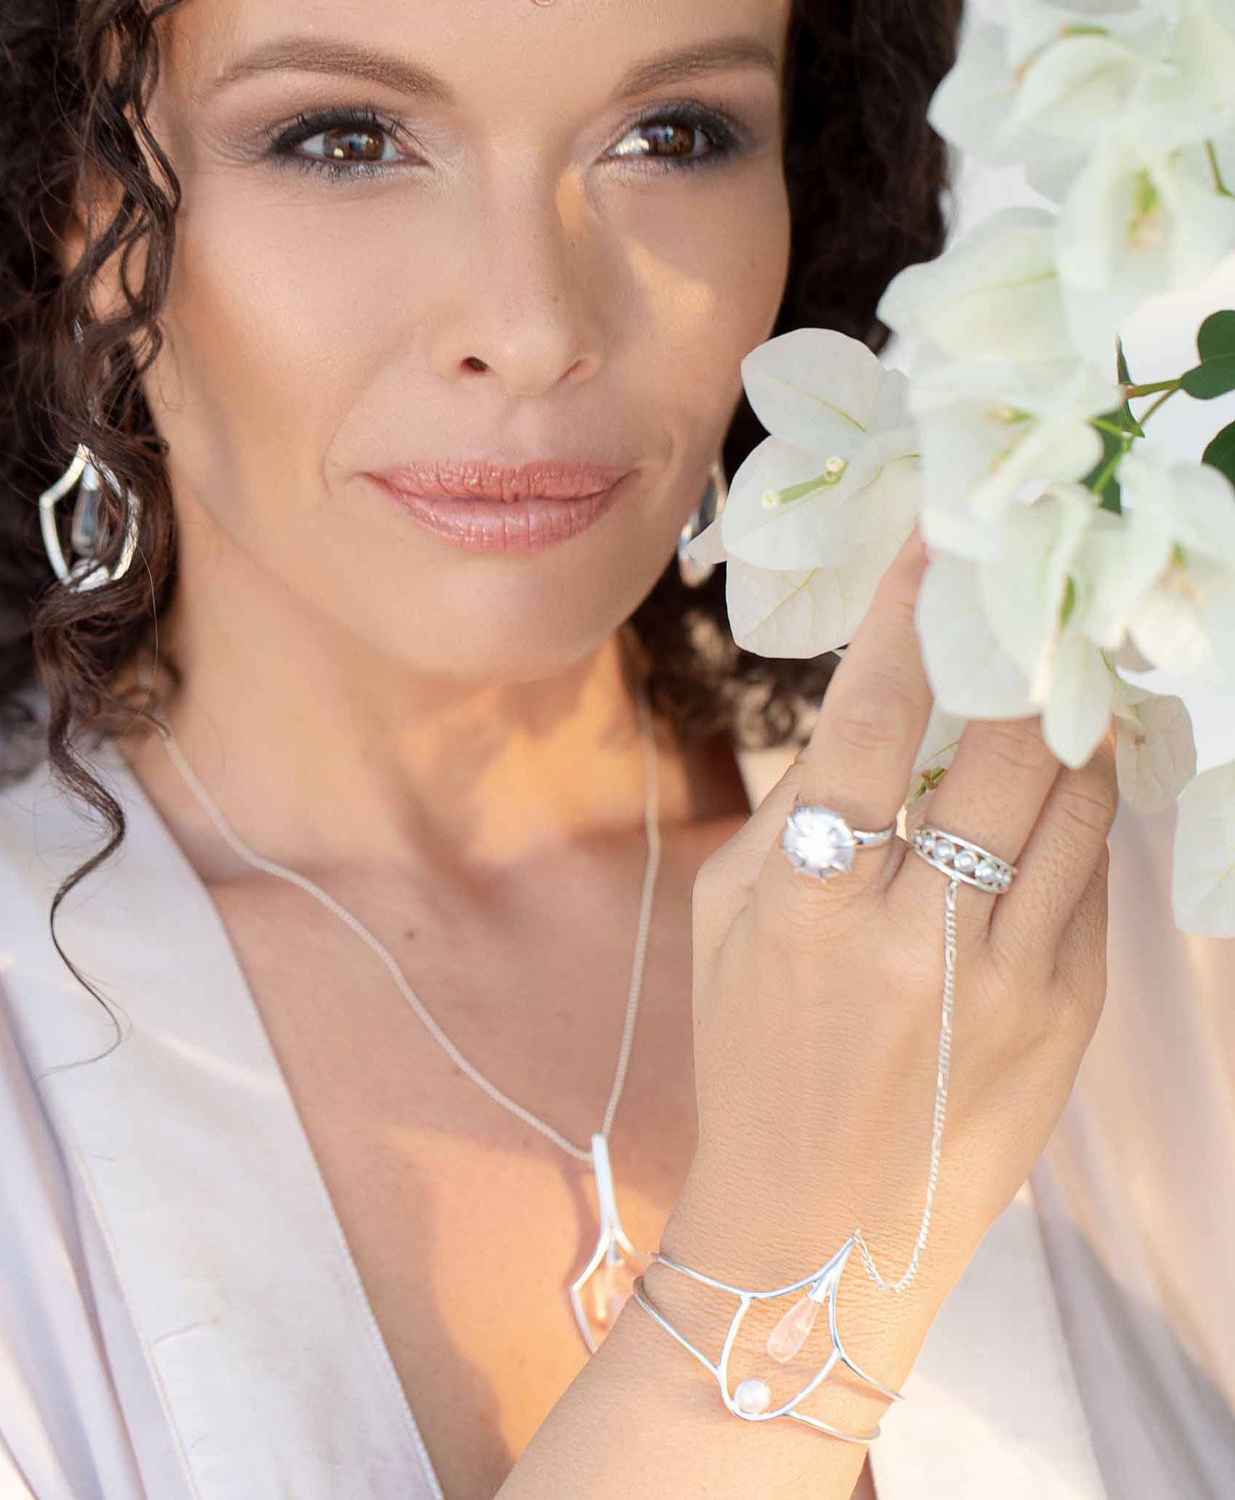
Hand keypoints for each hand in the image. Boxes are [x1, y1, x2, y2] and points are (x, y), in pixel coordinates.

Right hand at [664, 526, 1114, 1328]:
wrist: (818, 1229)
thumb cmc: (750, 1054)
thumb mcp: (726, 922)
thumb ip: (795, 809)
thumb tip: (880, 707)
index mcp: (811, 906)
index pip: (878, 723)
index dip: (911, 618)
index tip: (938, 540)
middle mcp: (922, 937)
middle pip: (1015, 745)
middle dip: (1030, 653)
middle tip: (1034, 595)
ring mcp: (1013, 981)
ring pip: (1084, 801)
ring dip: (1074, 728)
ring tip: (1060, 684)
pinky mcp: (1072, 1016)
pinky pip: (1099, 876)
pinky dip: (1082, 817)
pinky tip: (1058, 797)